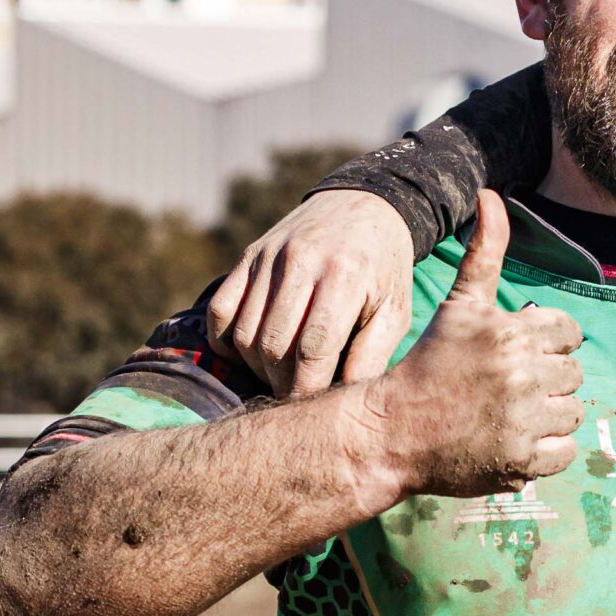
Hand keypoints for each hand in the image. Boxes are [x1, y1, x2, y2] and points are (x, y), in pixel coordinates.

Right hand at [210, 189, 420, 397]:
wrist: (364, 206)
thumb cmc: (385, 269)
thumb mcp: (395, 310)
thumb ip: (373, 355)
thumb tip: (346, 400)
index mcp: (345, 276)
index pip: (314, 348)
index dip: (307, 388)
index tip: (310, 409)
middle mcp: (301, 262)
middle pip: (274, 345)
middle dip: (281, 382)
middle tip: (295, 395)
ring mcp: (269, 257)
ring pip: (244, 332)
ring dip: (256, 366)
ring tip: (278, 376)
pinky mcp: (248, 256)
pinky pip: (220, 310)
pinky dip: (226, 342)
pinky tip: (249, 354)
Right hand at [355, 192, 582, 500]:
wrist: (391, 432)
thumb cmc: (427, 364)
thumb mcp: (459, 304)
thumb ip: (485, 251)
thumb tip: (492, 194)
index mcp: (513, 332)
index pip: (569, 333)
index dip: (547, 343)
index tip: (517, 356)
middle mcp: (522, 374)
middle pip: (573, 374)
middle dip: (546, 379)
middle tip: (507, 388)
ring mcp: (524, 420)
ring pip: (573, 412)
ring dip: (550, 414)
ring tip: (511, 413)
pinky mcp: (522, 461)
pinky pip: (566, 452)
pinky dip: (547, 450)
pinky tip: (515, 440)